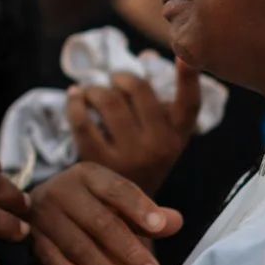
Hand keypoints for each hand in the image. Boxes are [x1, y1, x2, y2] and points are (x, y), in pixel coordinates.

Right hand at [28, 163, 180, 264]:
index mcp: (88, 176)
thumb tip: (175, 222)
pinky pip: (51, 258)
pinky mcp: (32, 239)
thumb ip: (146, 215)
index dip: (138, 207)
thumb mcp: (116, 204)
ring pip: (77, 245)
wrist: (39, 206)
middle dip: (128, 250)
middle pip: (99, 222)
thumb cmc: (89, 205)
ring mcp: (44, 216)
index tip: (158, 226)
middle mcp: (63, 191)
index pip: (116, 190)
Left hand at [67, 58, 200, 192]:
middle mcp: (159, 146)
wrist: (121, 211)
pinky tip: (74, 97)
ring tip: (90, 91)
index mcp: (178, 137)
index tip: (186, 53)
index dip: (189, 78)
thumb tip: (148, 54)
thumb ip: (157, 99)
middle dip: (119, 78)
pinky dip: (74, 102)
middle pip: (136, 90)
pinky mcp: (99, 162)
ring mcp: (130, 155)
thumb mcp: (160, 137)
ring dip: (94, 89)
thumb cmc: (141, 162)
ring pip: (108, 101)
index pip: (190, 105)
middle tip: (110, 80)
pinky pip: (82, 120)